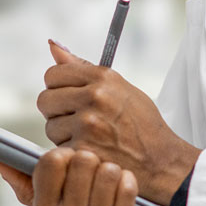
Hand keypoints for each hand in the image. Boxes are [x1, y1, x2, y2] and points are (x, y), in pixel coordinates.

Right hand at [0, 150, 148, 205]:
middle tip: (91, 168)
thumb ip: (17, 173)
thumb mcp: (44, 197)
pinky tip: (123, 188)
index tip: (68, 158)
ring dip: (111, 169)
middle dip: (90, 158)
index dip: (63, 153)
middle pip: (83, 160)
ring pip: (108, 171)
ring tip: (107, 178)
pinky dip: (128, 180)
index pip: (51, 161)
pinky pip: (128, 185)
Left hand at [38, 41, 200, 202]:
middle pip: (45, 100)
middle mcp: (94, 97)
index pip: (53, 74)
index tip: (68, 97)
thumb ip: (83, 68)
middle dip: (56, 111)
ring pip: (50, 127)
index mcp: (102, 78)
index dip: (58, 87)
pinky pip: (59, 148)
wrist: (161, 159)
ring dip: (63, 135)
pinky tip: (90, 152)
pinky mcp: (82, 149)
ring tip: (88, 138)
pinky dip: (71, 153)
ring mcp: (87, 124)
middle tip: (75, 120)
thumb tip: (53, 46)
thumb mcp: (120, 87)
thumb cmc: (141, 124)